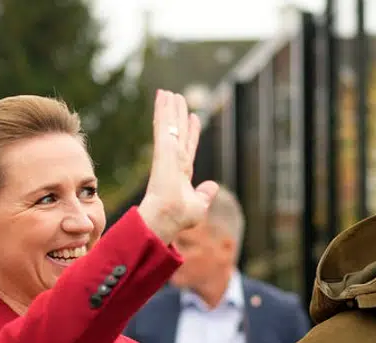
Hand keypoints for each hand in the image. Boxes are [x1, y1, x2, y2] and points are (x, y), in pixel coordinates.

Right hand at [138, 90, 219, 244]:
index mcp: (182, 172)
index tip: (193, 118)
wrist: (168, 219)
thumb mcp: (199, 206)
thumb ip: (205, 194)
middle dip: (178, 115)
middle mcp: (174, 160)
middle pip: (178, 132)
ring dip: (169, 108)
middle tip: (178, 97)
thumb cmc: (180, 218)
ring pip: (169, 125)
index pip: (188, 147)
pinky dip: (163, 111)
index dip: (192, 133)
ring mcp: (168, 154)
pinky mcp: (163, 150)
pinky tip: (163, 96)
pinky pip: (163, 126)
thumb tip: (212, 186)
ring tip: (168, 92)